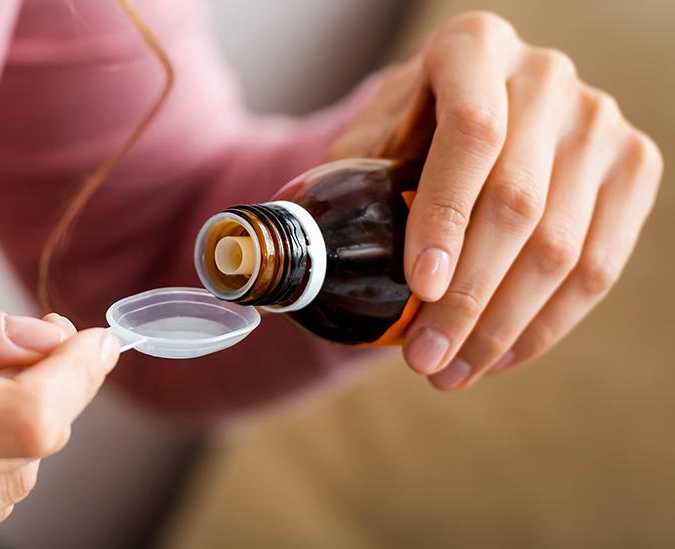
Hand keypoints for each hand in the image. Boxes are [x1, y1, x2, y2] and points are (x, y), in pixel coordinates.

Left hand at [327, 12, 662, 389]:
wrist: (466, 115)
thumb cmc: (405, 133)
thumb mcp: (369, 140)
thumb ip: (346, 185)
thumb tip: (302, 266)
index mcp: (472, 50)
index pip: (471, 135)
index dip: (446, 216)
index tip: (420, 287)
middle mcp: (545, 75)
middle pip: (519, 201)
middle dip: (469, 297)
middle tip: (424, 358)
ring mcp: (598, 121)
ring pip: (565, 246)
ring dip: (504, 326)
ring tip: (451, 371)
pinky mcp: (633, 167)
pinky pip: (602, 265)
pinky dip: (548, 324)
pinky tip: (499, 356)